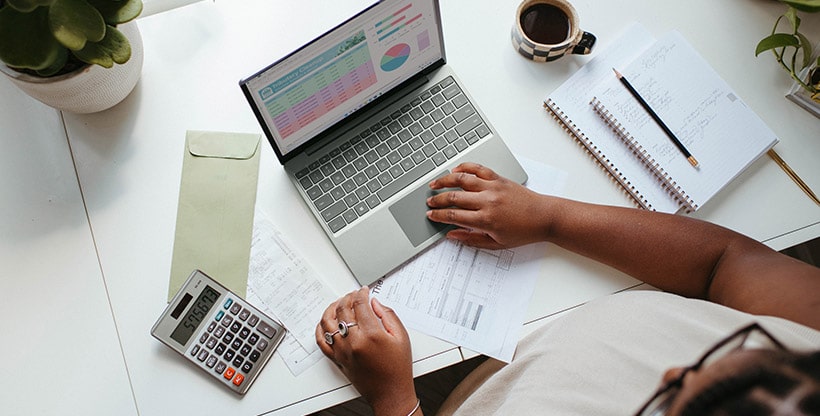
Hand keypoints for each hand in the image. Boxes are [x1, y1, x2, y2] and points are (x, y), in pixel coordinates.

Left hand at [315, 287, 418, 415]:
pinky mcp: (337, 359)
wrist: (390, 393)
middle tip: (354, 295)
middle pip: (343, 310)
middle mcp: (353, 342)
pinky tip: (326, 322)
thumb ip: (388, 315)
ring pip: (327, 322)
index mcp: (371, 335)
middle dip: (348, 298)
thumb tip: (374, 303)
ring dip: (332, 308)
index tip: (364, 291)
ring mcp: (342, 351)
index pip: (360, 305)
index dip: (361, 294)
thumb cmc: (397, 368)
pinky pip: (321, 341)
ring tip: (339, 304)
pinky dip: (320, 328)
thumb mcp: (401, 337)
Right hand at [427, 162, 550, 248]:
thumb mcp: (496, 244)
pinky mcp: (499, 179)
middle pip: (454, 197)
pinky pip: (478, 169)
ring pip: (462, 179)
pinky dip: (465, 167)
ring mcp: (493, 187)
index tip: (430, 215)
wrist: (544, 217)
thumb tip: (452, 235)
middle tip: (429, 202)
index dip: (438, 215)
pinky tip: (455, 170)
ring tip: (434, 184)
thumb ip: (471, 239)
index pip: (453, 215)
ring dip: (445, 180)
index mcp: (485, 220)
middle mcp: (487, 201)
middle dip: (437, 200)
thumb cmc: (523, 232)